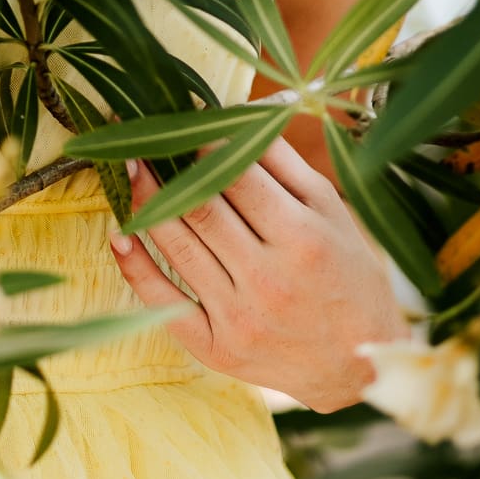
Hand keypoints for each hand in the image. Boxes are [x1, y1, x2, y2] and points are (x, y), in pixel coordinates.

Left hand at [109, 134, 409, 412]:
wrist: (359, 363)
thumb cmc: (348, 275)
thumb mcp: (333, 212)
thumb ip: (283, 163)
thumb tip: (234, 115)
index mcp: (301, 238)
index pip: (236, 177)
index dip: (203, 146)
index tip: (184, 126)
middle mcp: (268, 279)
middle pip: (200, 209)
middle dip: (167, 167)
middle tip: (144, 139)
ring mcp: (239, 317)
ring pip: (176, 246)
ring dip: (145, 202)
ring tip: (132, 170)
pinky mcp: (217, 349)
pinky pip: (164, 302)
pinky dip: (135, 267)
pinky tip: (120, 236)